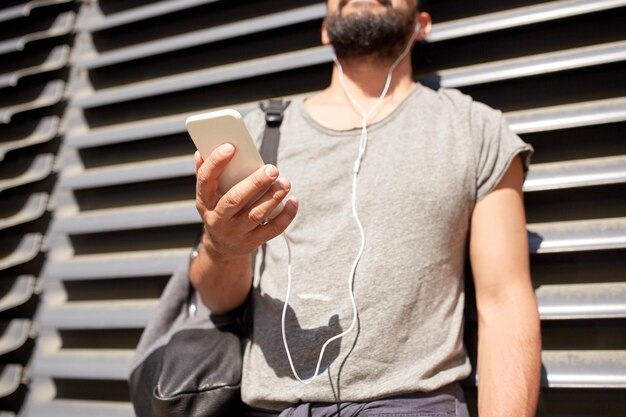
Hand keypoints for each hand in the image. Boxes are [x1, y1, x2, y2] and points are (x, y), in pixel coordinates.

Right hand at [194, 143, 297, 260]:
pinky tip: (293, 201)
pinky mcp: (253, 242)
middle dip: (255, 183)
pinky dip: (285, 215)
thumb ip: (207, 174)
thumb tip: (201, 151)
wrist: (223, 247)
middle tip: (272, 169)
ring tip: (285, 182)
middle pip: (235, 199)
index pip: (206, 180)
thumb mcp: (209, 196)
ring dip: (273, 197)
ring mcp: (236, 232)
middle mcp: (218, 218)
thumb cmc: (219, 210)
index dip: (216, 162)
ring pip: (256, 214)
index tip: (231, 147)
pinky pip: (272, 229)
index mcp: (205, 201)